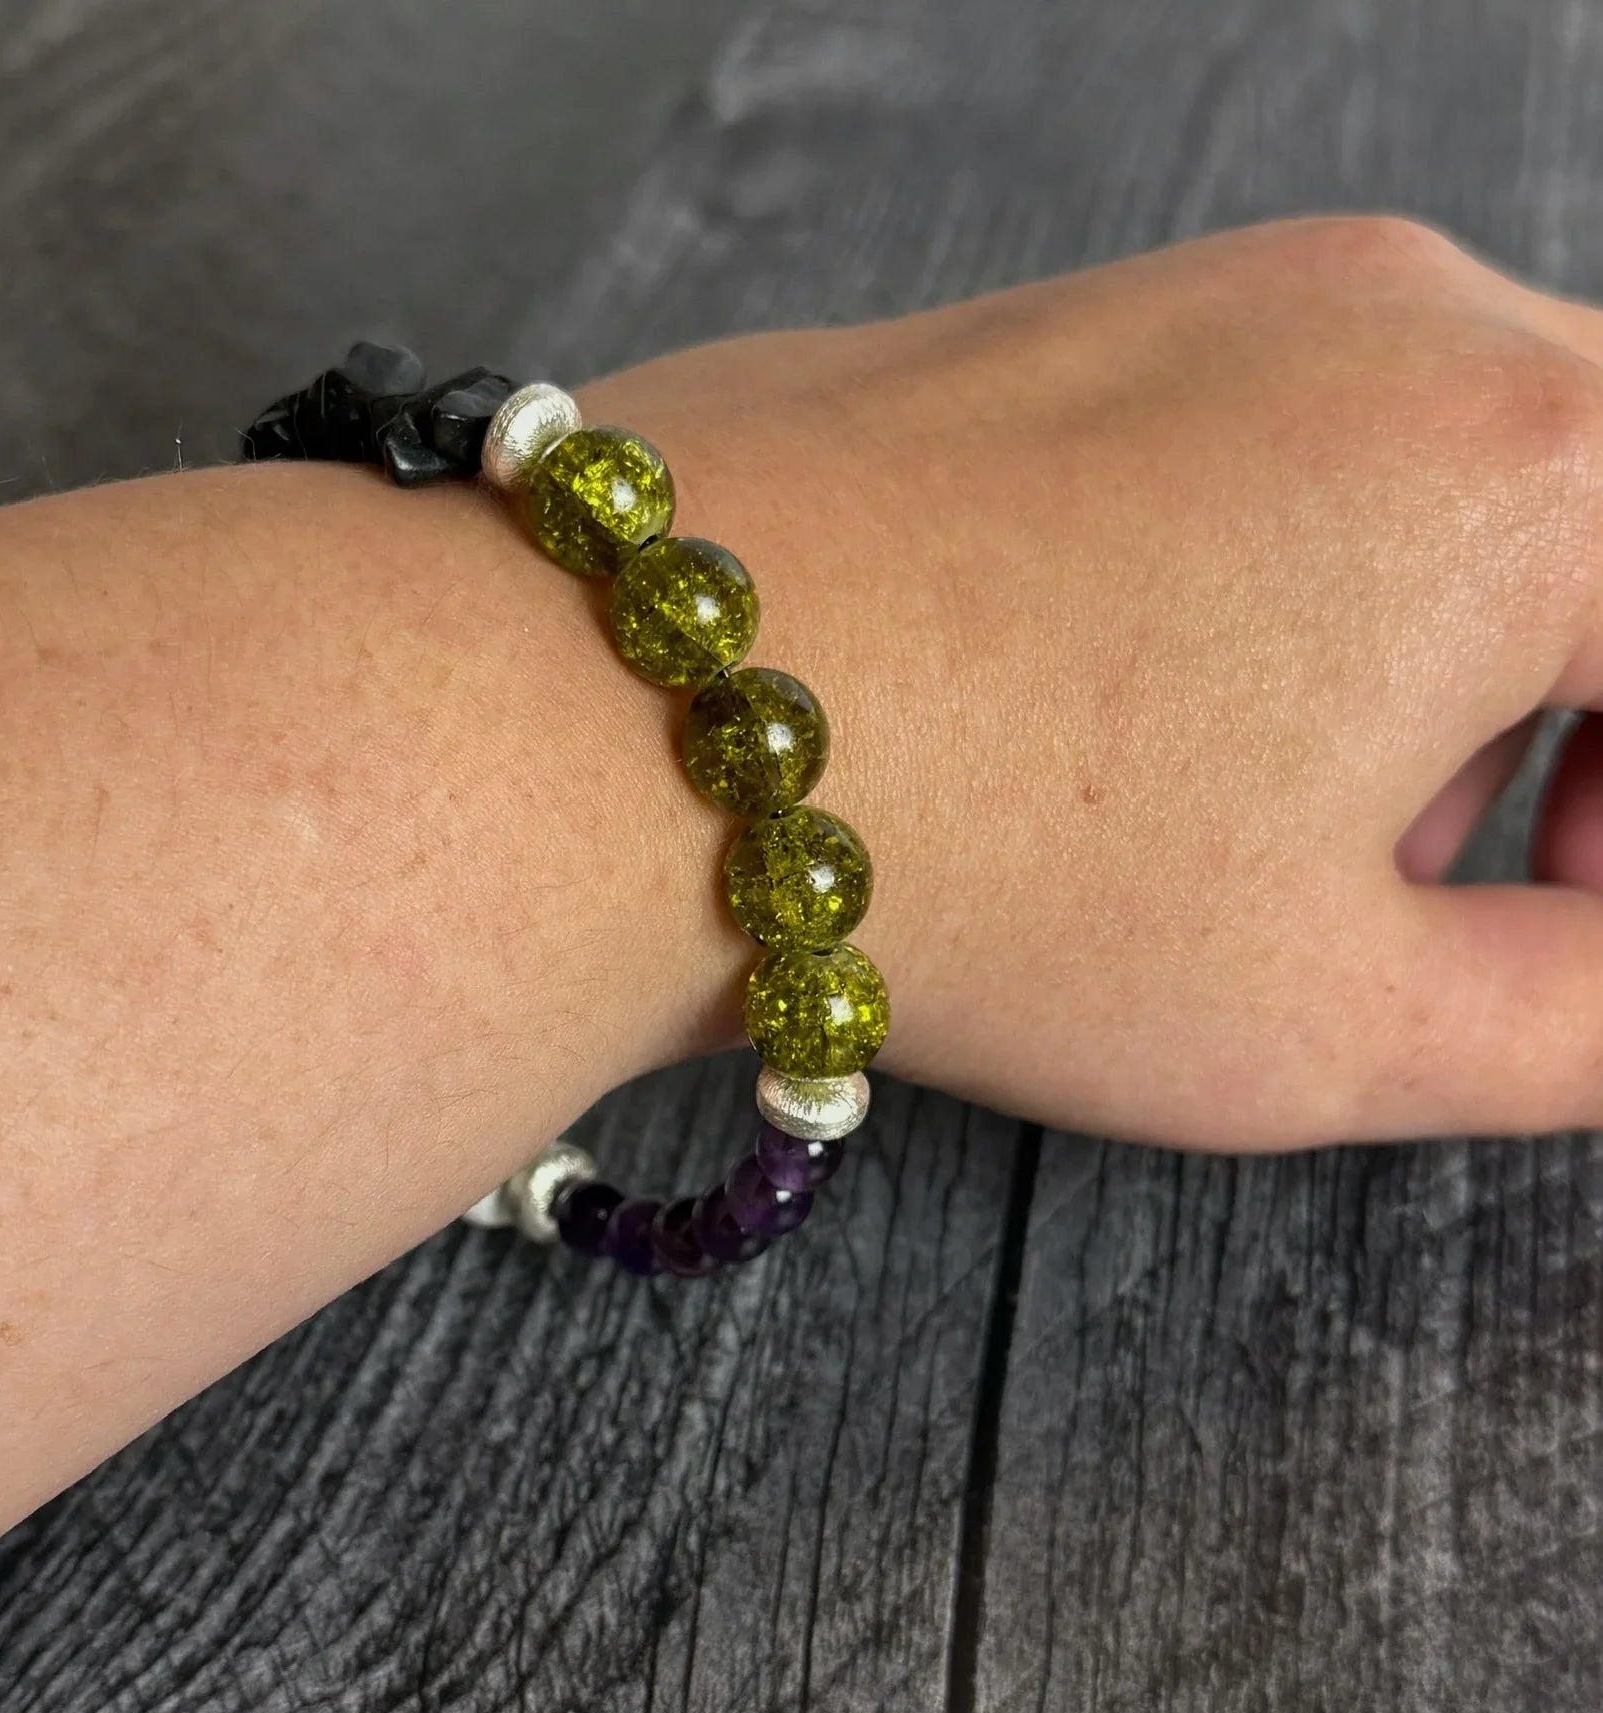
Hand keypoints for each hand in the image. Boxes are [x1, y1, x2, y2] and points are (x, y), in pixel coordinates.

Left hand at [595, 218, 1602, 1147]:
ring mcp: (1223, 289)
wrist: (616, 707)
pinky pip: (1285, 438)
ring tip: (1272, 820)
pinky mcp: (1083, 317)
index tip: (1562, 924)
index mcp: (1530, 455)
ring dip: (1434, 665)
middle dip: (1581, 734)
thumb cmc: (981, 864)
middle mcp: (1399, 311)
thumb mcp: (1339, 1013)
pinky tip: (1145, 714)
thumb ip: (1588, 1015)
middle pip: (1602, 528)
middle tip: (1451, 889)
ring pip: (1450, 479)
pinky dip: (1294, 584)